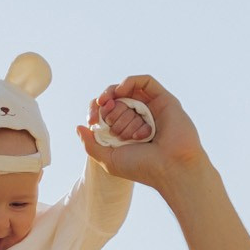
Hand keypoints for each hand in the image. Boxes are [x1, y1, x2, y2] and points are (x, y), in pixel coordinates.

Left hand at [75, 76, 206, 188]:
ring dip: (115, 95)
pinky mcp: (165, 100)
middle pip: (116, 101)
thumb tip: (79, 127)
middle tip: (107, 120)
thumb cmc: (143, 168)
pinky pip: (146, 81)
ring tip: (111, 104)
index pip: (107, 112)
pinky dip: (130, 81)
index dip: (96, 111)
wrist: (170, 168)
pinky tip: (121, 90)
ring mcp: (153, 109)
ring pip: (128, 91)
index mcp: (128, 131)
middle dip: (107, 108)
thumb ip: (91, 145)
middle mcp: (140, 118)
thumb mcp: (109, 160)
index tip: (92, 120)